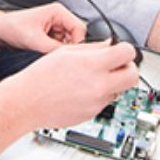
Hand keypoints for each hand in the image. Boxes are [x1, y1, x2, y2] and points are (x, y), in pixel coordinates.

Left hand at [0, 2, 85, 52]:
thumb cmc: (11, 28)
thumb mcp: (34, 40)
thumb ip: (54, 49)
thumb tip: (68, 58)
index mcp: (58, 12)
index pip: (80, 28)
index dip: (77, 43)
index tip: (69, 55)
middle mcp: (59, 18)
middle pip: (76, 36)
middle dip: (68, 48)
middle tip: (56, 56)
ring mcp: (55, 27)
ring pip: (68, 43)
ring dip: (60, 50)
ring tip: (45, 53)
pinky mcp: (50, 36)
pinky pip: (60, 47)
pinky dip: (54, 52)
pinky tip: (43, 53)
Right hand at [3, 41, 138, 128]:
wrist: (27, 102)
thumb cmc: (40, 76)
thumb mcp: (66, 52)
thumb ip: (93, 48)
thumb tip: (110, 45)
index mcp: (93, 65)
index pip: (128, 54)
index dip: (126, 50)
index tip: (121, 51)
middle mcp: (98, 85)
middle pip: (133, 76)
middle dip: (128, 69)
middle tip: (118, 66)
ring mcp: (96, 102)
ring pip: (120, 90)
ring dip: (113, 83)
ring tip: (94, 78)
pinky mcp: (92, 114)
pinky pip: (105, 102)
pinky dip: (100, 95)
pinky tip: (83, 90)